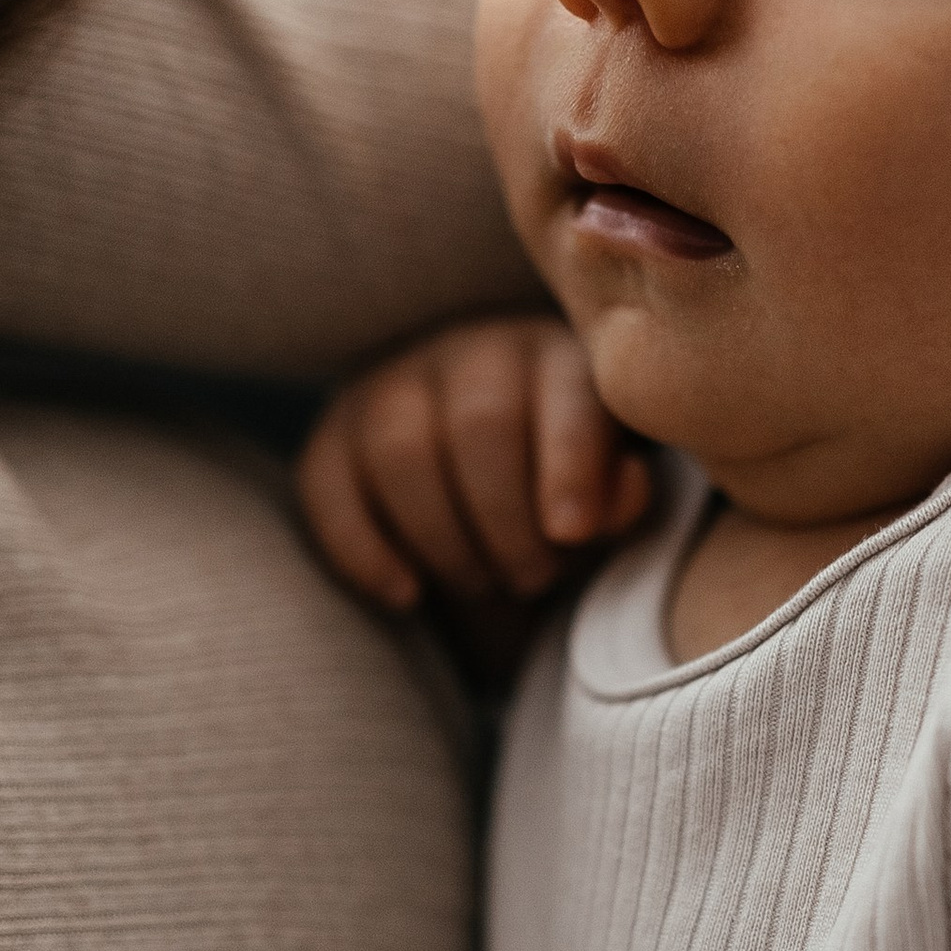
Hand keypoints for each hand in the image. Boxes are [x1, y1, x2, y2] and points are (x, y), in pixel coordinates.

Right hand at [297, 311, 648, 608]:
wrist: (490, 505)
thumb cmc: (565, 499)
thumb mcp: (609, 502)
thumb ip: (621, 500)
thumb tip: (622, 493)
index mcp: (559, 359)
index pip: (564, 396)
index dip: (568, 465)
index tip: (570, 534)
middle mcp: (474, 354)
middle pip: (479, 422)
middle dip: (507, 520)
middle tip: (532, 579)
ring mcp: (395, 385)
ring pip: (400, 450)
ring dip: (444, 539)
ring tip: (481, 585)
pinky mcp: (334, 434)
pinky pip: (328, 485)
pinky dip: (363, 550)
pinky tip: (407, 596)